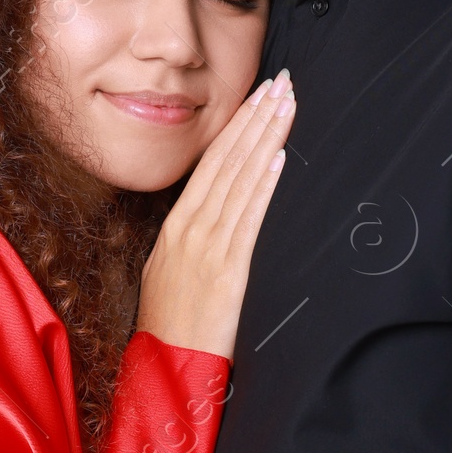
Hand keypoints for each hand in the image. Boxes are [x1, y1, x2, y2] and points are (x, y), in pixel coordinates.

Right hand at [137, 72, 293, 356]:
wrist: (165, 370)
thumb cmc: (169, 327)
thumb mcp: (168, 271)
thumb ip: (188, 238)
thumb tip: (211, 211)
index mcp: (175, 226)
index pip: (210, 162)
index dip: (236, 126)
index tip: (257, 95)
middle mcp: (190, 229)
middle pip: (226, 161)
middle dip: (256, 118)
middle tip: (280, 82)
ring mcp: (207, 248)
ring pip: (239, 182)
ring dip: (266, 140)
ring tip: (286, 107)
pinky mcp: (228, 271)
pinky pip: (247, 220)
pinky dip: (262, 187)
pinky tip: (278, 160)